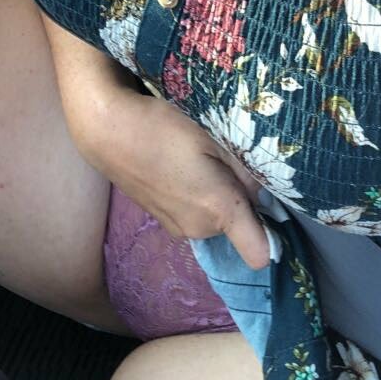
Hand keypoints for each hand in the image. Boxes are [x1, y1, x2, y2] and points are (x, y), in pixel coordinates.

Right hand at [81, 84, 271, 271]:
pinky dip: (197, 193)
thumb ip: (250, 166)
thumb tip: (269, 191)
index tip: (273, 206)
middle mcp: (200, 229)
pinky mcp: (162, 220)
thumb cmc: (163, 126)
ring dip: (219, 194)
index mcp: (219, 211)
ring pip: (218, 216)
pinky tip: (181, 164)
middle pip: (242, 224)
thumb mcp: (215, 134)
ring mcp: (177, 227)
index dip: (274, 235)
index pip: (260, 253)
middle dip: (243, 196)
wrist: (106, 129)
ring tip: (199, 157)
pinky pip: (196, 212)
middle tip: (227, 157)